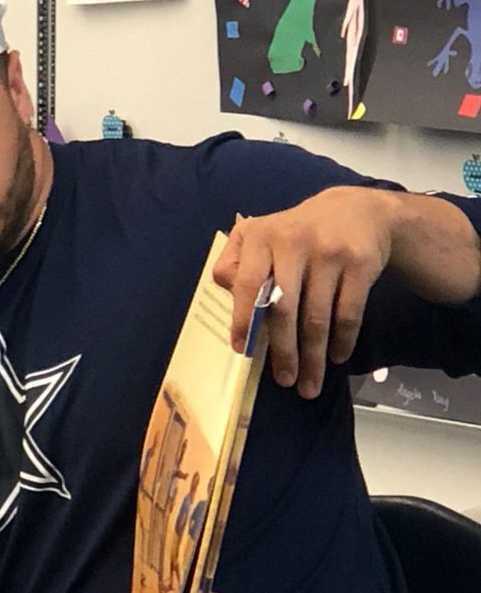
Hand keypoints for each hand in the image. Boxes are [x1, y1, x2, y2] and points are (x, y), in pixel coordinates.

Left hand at [214, 187, 391, 398]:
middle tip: (285, 381)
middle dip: (284, 351)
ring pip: (317, 316)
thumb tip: (232, 306)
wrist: (355, 210)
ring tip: (309, 383)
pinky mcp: (360, 262)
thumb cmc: (295, 235)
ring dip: (313, 356)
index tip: (243, 350)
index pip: (246, 284)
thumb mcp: (260, 237)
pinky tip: (336, 357)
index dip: (242, 320)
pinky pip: (349, 312)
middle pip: (283, 308)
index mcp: (261, 237)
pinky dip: (342, 340)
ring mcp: (329, 252)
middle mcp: (294, 242)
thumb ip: (236, 266)